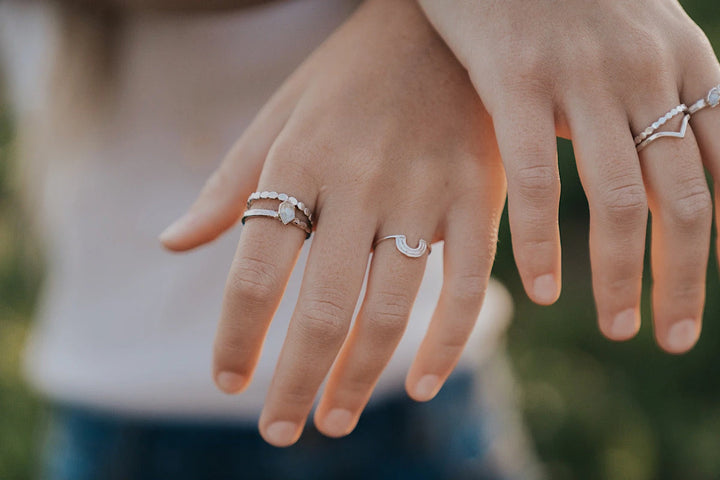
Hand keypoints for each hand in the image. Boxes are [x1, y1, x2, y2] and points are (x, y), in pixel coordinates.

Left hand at [159, 0, 505, 444]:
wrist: (440, 24)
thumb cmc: (348, 76)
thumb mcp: (279, 114)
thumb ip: (229, 183)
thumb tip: (174, 244)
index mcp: (300, 160)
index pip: (255, 269)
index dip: (236, 336)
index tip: (225, 383)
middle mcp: (360, 181)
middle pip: (320, 307)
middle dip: (294, 381)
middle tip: (279, 430)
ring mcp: (426, 191)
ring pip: (391, 308)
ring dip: (359, 377)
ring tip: (332, 419)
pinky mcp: (480, 197)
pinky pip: (466, 285)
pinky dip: (447, 343)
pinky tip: (422, 384)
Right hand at [419, 0, 719, 352]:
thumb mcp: (632, 29)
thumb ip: (651, 90)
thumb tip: (658, 157)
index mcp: (680, 61)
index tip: (709, 289)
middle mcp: (645, 72)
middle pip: (685, 196)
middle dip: (685, 278)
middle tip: (672, 336)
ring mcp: (582, 77)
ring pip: (622, 198)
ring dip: (626, 275)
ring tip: (622, 327)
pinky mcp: (517, 82)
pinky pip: (540, 179)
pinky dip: (545, 242)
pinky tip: (543, 288)